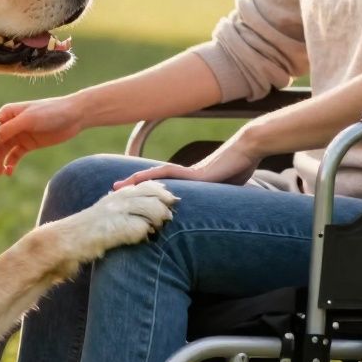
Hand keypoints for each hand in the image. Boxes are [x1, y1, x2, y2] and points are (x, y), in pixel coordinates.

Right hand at [0, 96, 85, 175]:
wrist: (74, 116)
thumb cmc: (50, 111)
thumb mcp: (28, 119)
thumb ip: (9, 129)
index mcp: (7, 114)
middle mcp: (10, 124)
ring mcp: (19, 135)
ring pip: (3, 151)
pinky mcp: (28, 144)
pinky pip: (15, 156)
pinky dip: (10, 164)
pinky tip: (9, 172)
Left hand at [113, 137, 261, 189]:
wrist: (249, 149)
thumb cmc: (241, 165)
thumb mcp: (228, 189)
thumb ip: (218, 198)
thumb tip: (219, 213)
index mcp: (192, 181)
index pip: (162, 186)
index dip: (146, 190)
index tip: (130, 195)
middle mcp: (186, 176)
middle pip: (153, 181)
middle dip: (133, 187)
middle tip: (113, 192)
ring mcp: (190, 173)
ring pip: (156, 177)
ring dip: (136, 182)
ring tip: (117, 187)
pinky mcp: (197, 175)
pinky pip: (169, 175)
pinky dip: (153, 177)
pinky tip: (139, 181)